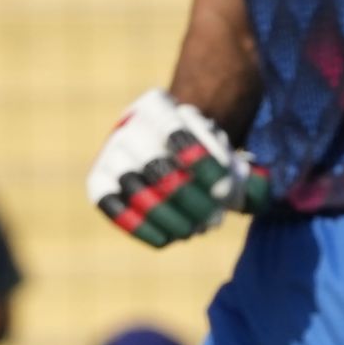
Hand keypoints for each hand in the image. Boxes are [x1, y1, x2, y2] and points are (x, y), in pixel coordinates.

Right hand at [86, 90, 267, 247]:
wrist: (164, 146)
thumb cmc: (201, 151)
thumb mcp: (224, 151)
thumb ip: (241, 174)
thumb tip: (244, 197)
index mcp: (157, 105)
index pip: (177, 133)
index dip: (203, 165)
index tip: (227, 192)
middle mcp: (129, 126)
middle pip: (157, 167)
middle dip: (191, 200)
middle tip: (216, 220)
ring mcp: (111, 154)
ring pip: (136, 190)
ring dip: (170, 217)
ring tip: (197, 229)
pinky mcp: (99, 181)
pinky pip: (112, 207)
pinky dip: (139, 227)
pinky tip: (167, 239)